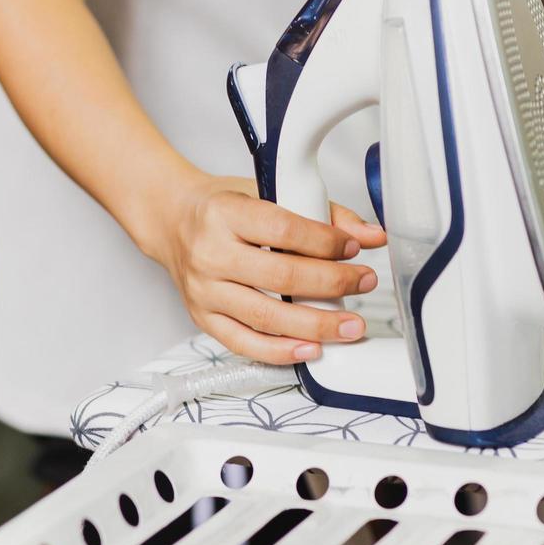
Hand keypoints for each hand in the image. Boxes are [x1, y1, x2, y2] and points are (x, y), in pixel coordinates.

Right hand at [147, 174, 387, 363]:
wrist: (172, 222)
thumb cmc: (223, 208)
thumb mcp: (268, 193)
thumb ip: (323, 212)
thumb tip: (370, 236)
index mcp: (226, 213)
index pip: (284, 231)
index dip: (326, 242)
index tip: (354, 248)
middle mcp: (211, 254)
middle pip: (281, 277)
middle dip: (333, 284)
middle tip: (364, 282)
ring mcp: (204, 291)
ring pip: (266, 316)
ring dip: (316, 325)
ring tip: (350, 325)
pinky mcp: (202, 318)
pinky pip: (244, 343)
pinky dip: (281, 351)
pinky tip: (312, 348)